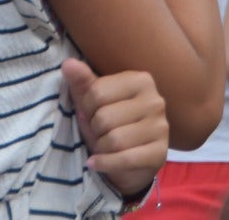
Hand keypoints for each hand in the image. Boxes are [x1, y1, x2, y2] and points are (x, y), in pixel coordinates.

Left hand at [61, 59, 169, 196]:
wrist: (131, 162)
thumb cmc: (110, 126)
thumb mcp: (94, 103)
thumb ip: (82, 82)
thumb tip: (67, 63)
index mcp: (141, 80)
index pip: (97, 92)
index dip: (85, 108)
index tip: (91, 114)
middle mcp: (155, 100)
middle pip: (104, 117)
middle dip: (94, 130)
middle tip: (98, 133)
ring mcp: (161, 127)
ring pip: (114, 140)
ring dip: (100, 148)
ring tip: (103, 146)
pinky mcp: (160, 153)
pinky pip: (124, 159)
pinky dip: (104, 164)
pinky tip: (96, 163)